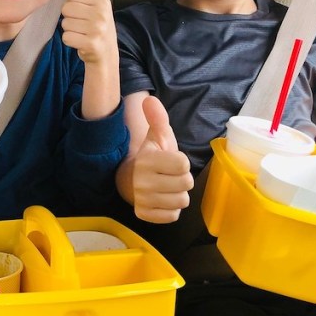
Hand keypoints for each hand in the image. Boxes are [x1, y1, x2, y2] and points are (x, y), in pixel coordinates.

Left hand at [61, 0, 115, 65]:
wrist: (106, 55)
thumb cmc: (99, 26)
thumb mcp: (100, 2)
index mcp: (102, 1)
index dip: (73, 4)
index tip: (83, 13)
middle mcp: (101, 13)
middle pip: (66, 8)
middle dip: (70, 18)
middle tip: (82, 25)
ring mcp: (97, 29)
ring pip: (65, 23)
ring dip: (70, 30)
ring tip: (82, 34)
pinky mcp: (91, 43)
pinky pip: (66, 37)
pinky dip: (70, 41)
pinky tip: (81, 42)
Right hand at [128, 95, 192, 223]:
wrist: (129, 179)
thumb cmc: (152, 157)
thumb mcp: (157, 136)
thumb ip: (157, 118)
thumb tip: (149, 99)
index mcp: (147, 160)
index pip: (183, 164)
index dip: (182, 162)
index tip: (171, 161)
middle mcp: (142, 181)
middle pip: (185, 184)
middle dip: (182, 179)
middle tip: (170, 175)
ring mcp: (143, 199)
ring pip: (181, 201)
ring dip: (178, 195)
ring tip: (167, 187)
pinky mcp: (144, 214)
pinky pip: (172, 216)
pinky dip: (171, 209)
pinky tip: (162, 200)